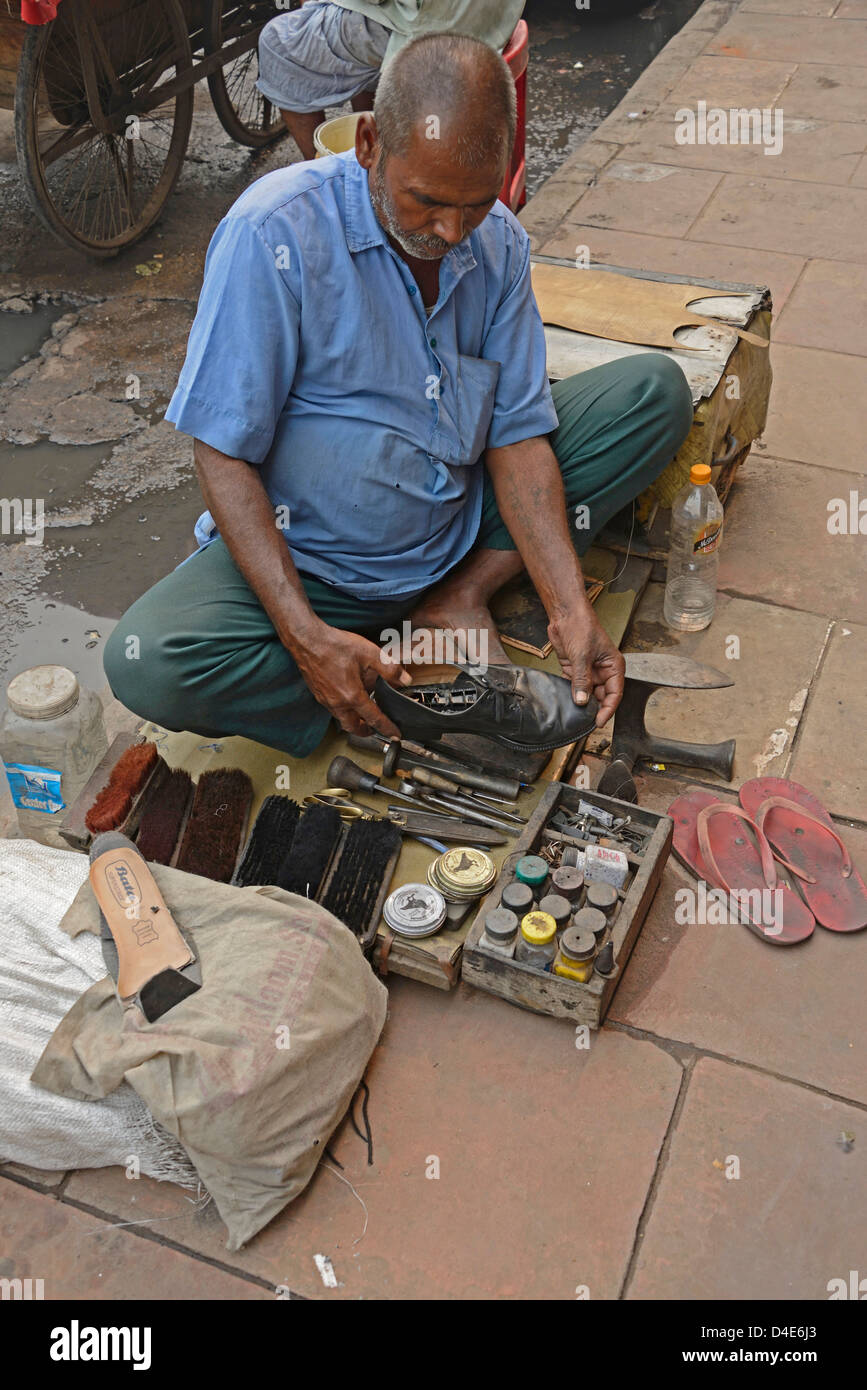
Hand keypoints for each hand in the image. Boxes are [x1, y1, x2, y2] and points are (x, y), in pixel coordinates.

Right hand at [290, 623, 410, 738]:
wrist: (307, 640)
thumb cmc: (334, 646)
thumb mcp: (369, 654)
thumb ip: (389, 668)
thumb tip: (405, 680)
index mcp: (352, 696)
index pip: (374, 719)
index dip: (387, 728)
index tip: (395, 735)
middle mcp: (337, 703)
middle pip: (353, 727)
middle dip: (366, 730)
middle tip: (375, 729)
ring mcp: (325, 700)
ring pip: (342, 719)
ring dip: (354, 719)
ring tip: (363, 712)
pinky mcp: (318, 694)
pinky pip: (333, 709)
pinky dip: (344, 709)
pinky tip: (348, 696)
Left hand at [547, 607, 624, 727]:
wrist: (564, 615)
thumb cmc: (581, 627)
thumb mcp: (582, 655)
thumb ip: (582, 680)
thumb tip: (582, 701)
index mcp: (613, 666)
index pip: (615, 694)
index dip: (608, 709)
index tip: (599, 721)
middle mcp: (603, 671)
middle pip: (602, 697)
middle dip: (594, 709)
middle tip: (585, 721)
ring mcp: (589, 672)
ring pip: (588, 694)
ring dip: (582, 703)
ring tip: (575, 714)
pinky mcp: (575, 671)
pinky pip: (575, 688)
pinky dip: (571, 695)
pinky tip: (567, 702)